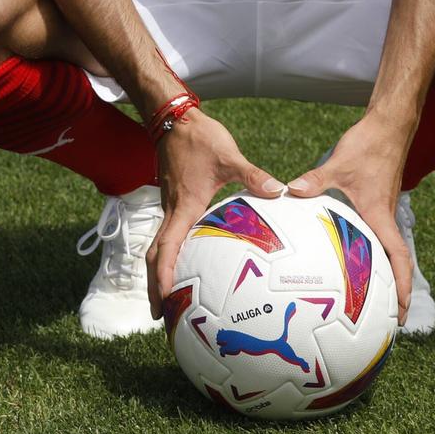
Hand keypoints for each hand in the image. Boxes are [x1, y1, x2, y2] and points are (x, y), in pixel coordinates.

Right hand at [145, 108, 283, 316]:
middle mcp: (171, 211)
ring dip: (159, 272)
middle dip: (154, 286)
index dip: (164, 274)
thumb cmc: (199, 138)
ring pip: (159, 246)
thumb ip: (253, 176)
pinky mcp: (174, 202)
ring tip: (169, 297)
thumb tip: (280, 191)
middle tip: (161, 314)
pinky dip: (169, 255)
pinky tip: (186, 262)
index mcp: (183, 207)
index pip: (167, 248)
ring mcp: (170, 207)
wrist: (174, 118)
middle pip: (154, 256)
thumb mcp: (229, 156)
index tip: (166, 298)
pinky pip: (167, 235)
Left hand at [285, 114, 413, 324]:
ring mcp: (383, 211)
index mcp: (380, 215)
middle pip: (396, 262)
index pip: (398, 257)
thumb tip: (289, 192)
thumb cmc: (369, 145)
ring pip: (387, 250)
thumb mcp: (340, 162)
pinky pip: (377, 235)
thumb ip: (315, 180)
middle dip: (397, 292)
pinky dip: (371, 252)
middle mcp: (385, 218)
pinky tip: (350, 257)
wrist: (388, 126)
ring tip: (372, 300)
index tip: (402, 312)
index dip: (403, 285)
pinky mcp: (377, 203)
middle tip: (391, 321)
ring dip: (386, 275)